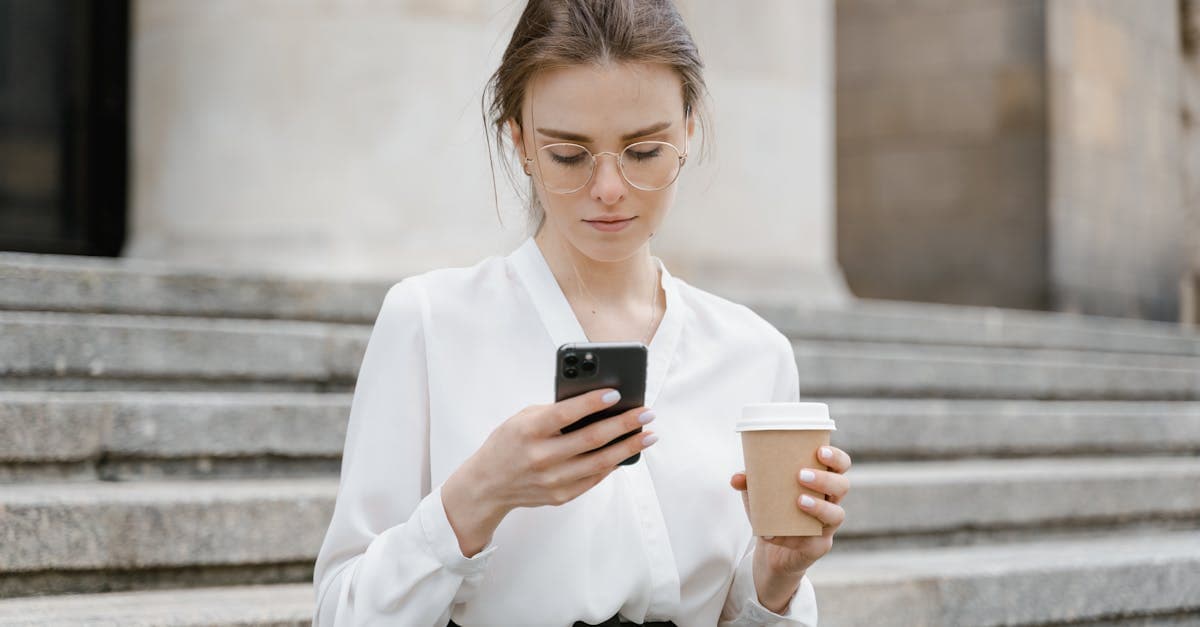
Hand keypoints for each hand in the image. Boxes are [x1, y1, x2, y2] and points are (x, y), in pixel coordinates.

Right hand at [465, 388, 657, 512]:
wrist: (488, 485)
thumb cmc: (510, 443)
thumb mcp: (523, 418)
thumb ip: (555, 412)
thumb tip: (599, 404)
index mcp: (528, 431)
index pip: (565, 414)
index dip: (592, 403)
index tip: (617, 393)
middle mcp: (541, 457)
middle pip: (591, 439)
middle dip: (624, 424)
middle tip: (647, 413)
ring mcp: (552, 480)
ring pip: (600, 462)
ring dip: (629, 447)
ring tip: (648, 434)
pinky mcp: (560, 496)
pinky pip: (594, 478)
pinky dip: (614, 464)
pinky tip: (628, 452)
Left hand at [729, 445, 850, 578]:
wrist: (770, 548)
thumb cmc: (771, 510)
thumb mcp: (758, 494)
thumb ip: (749, 482)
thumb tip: (736, 478)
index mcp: (821, 482)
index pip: (840, 465)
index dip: (836, 457)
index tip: (819, 451)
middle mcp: (831, 501)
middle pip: (842, 486)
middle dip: (825, 479)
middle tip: (801, 475)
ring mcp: (827, 525)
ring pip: (837, 514)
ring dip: (819, 506)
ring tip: (799, 501)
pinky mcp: (818, 546)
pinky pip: (812, 542)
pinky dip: (790, 537)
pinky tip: (772, 534)